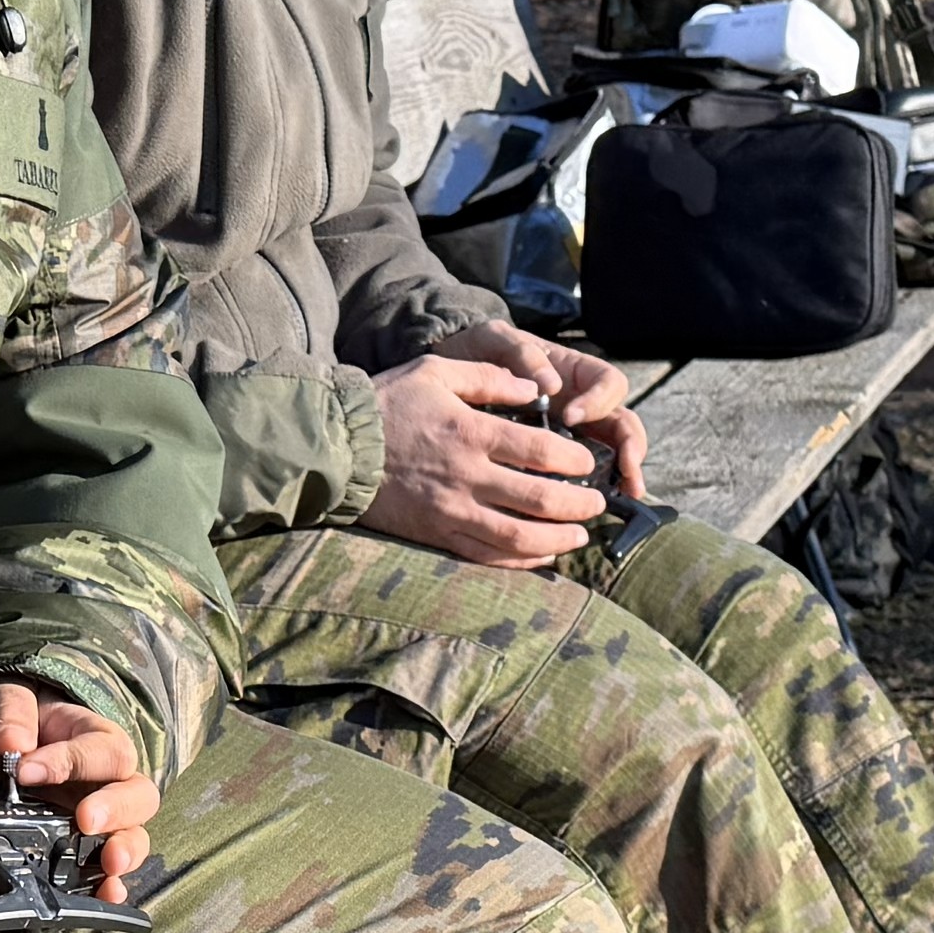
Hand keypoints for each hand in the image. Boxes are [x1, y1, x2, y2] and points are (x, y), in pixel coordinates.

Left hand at [0, 675, 156, 898]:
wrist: (2, 736)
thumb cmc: (14, 714)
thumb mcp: (5, 697)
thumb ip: (11, 712)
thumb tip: (12, 742)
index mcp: (94, 735)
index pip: (99, 748)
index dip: (68, 760)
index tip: (24, 770)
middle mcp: (107, 779)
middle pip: (137, 793)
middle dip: (116, 809)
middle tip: (86, 819)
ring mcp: (101, 815)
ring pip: (133, 833)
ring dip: (126, 848)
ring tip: (110, 862)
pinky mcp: (86, 845)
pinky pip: (108, 868)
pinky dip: (110, 883)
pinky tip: (106, 894)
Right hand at [366, 351, 610, 569]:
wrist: (336, 449)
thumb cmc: (387, 405)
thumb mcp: (436, 372)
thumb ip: (490, 378)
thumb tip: (536, 391)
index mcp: (470, 432)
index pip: (540, 451)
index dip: (574, 460)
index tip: (588, 462)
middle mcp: (466, 476)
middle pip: (539, 499)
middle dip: (578, 504)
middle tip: (597, 503)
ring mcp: (452, 511)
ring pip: (518, 536)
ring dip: (557, 539)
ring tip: (579, 534)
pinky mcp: (437, 534)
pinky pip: (486, 556)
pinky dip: (520, 560)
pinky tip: (541, 555)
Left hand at [482, 329, 647, 503]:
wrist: (443, 383)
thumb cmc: (474, 352)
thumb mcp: (493, 340)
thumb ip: (519, 351)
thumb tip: (550, 384)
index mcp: (572, 373)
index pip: (608, 383)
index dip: (598, 400)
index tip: (571, 417)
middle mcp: (580, 404)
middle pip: (622, 423)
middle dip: (631, 447)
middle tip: (627, 471)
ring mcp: (570, 434)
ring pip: (611, 453)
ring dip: (623, 473)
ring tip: (625, 495)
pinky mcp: (550, 460)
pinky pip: (579, 475)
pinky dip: (588, 490)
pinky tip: (586, 510)